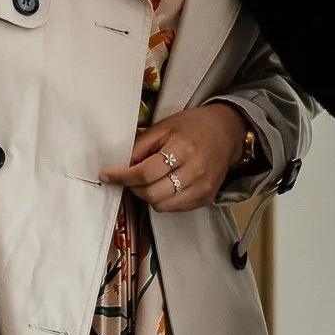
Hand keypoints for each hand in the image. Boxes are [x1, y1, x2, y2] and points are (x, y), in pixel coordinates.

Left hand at [100, 103, 245, 211]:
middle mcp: (194, 171)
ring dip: (147, 195)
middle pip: (152, 193)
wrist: (227, 131)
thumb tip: (120, 164)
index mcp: (182, 149)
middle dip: (133, 187)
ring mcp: (202, 187)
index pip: (145, 172)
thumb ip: (141, 146)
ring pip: (161, 205)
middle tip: (129, 177)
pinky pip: (175, 208)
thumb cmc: (194, 126)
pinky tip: (163, 186)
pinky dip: (163, 200)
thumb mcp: (163, 127)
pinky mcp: (206, 198)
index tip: (107, 176)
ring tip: (148, 181)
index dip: (122, 177)